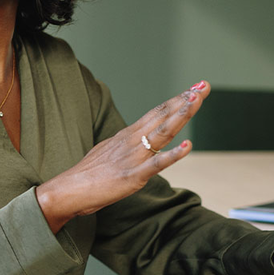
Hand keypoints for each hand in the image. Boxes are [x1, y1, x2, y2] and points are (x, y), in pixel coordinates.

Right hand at [36, 81, 209, 232]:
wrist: (70, 189)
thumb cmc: (88, 173)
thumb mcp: (109, 150)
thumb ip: (126, 144)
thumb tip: (136, 140)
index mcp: (128, 135)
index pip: (157, 112)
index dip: (177, 100)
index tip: (194, 88)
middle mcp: (133, 141)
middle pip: (163, 115)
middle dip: (185, 100)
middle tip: (203, 85)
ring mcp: (134, 157)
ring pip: (163, 132)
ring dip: (182, 116)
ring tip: (197, 101)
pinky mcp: (133, 176)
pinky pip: (157, 164)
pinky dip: (174, 154)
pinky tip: (188, 145)